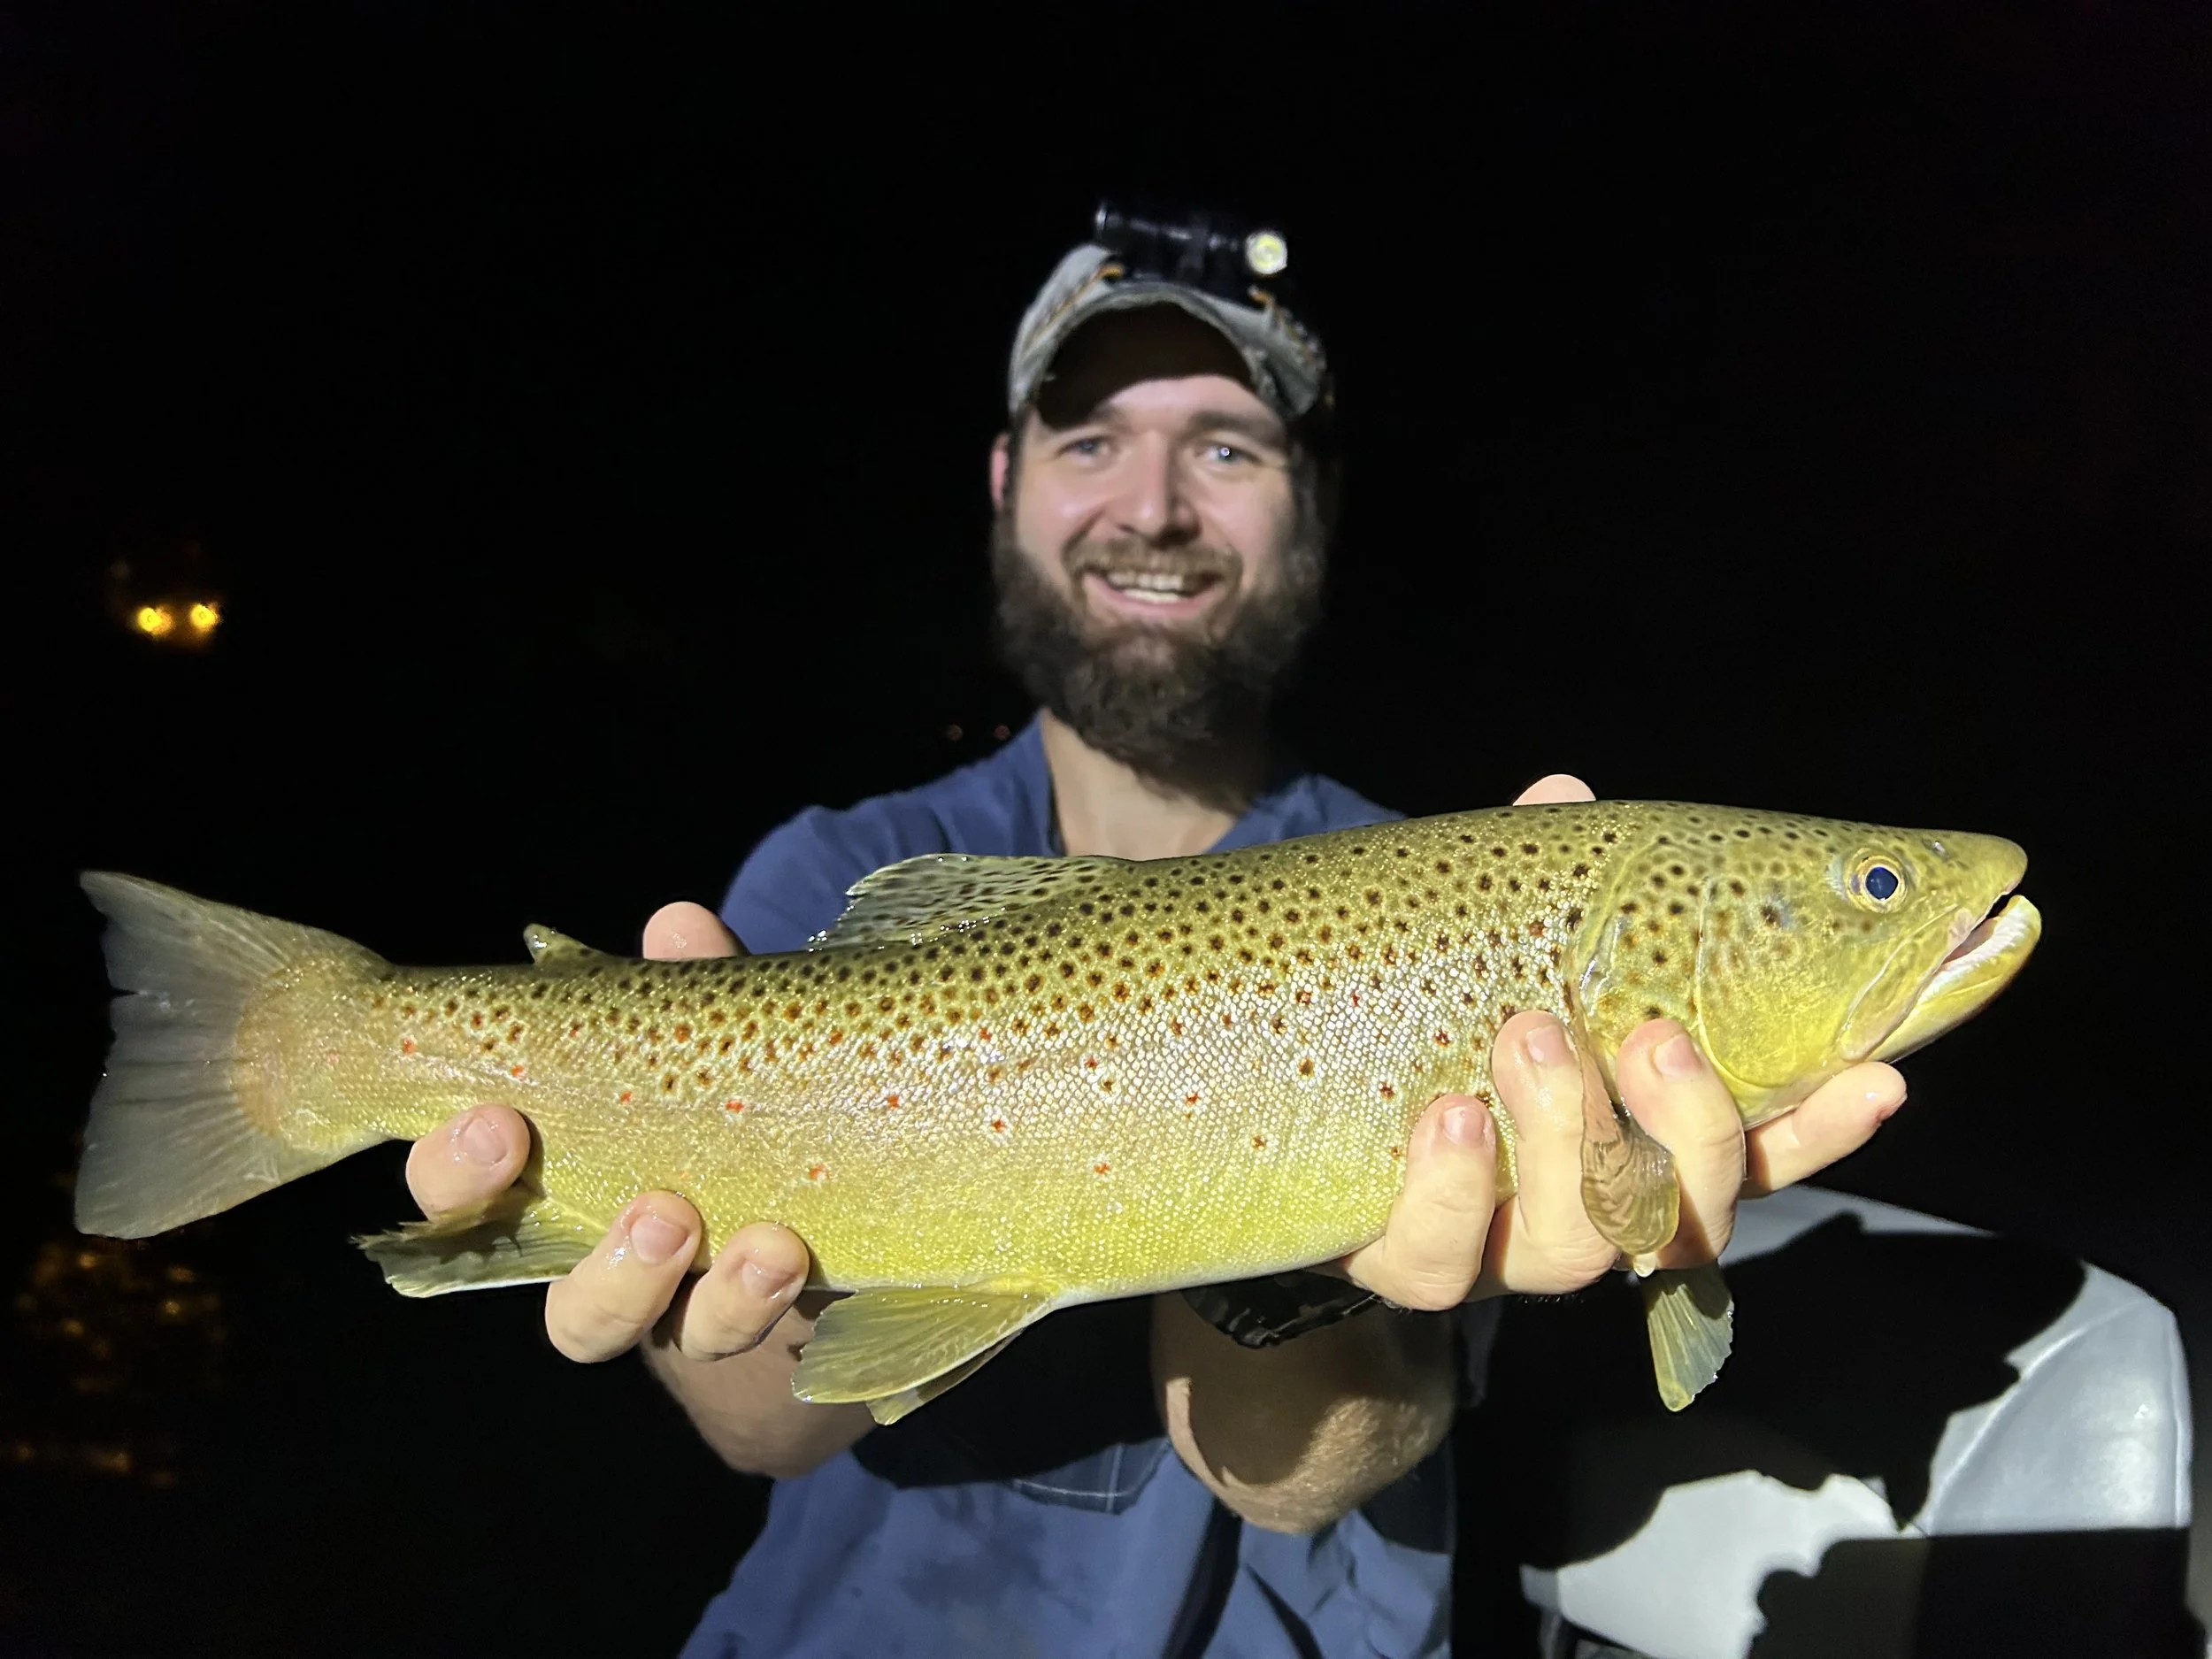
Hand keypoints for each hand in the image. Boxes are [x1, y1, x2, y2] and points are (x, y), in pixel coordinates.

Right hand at [403, 902, 814, 1363]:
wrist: (814, 1223)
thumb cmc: (730, 1108)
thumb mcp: (716, 1041)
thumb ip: (696, 994)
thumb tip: (677, 926)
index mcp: (542, 1169)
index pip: (455, 1181)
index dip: (454, 1163)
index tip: (495, 1119)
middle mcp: (576, 1246)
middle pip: (512, 1265)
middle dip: (569, 1244)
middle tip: (648, 1204)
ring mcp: (648, 1302)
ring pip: (600, 1323)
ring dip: (650, 1280)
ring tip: (723, 1231)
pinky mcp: (724, 1328)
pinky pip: (720, 1333)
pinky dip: (752, 1297)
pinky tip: (788, 1254)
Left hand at [1337, 773, 1906, 1309]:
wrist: (1289, 1092)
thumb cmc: (1427, 1007)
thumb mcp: (1488, 940)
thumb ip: (1538, 884)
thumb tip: (1563, 793)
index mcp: (1636, 1134)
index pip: (1761, 1145)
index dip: (1826, 1126)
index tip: (1881, 1077)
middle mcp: (1588, 1208)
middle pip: (1691, 1216)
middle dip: (1691, 1129)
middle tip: (1655, 1035)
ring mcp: (1499, 1246)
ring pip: (1577, 1250)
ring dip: (1569, 1139)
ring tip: (1529, 1036)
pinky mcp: (1408, 1262)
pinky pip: (1441, 1262)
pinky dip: (1454, 1190)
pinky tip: (1449, 1117)